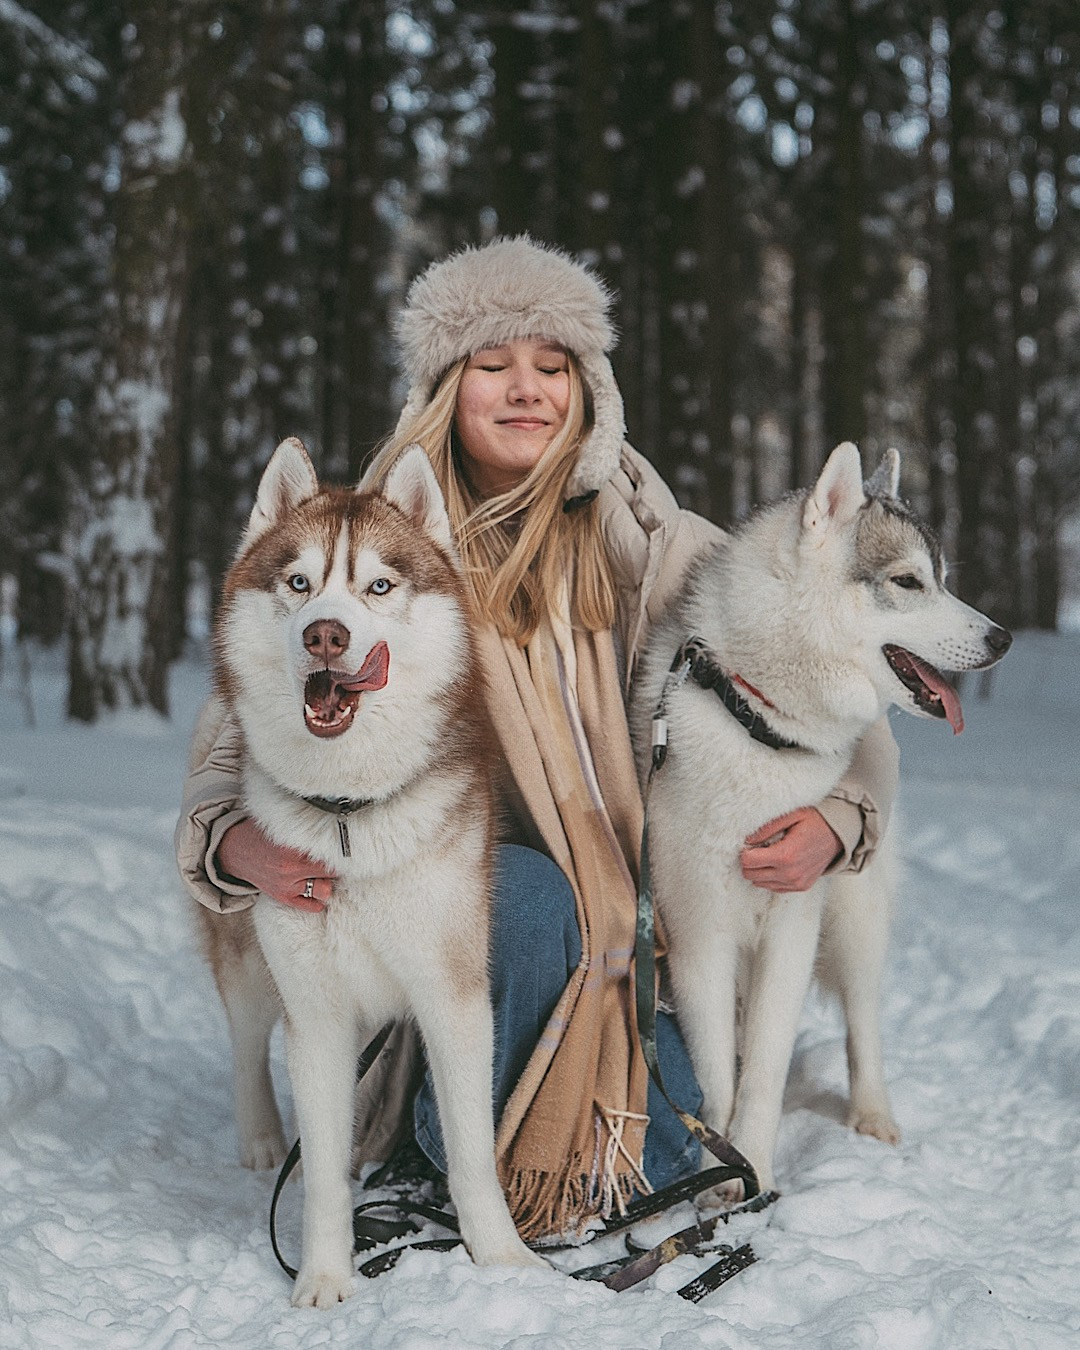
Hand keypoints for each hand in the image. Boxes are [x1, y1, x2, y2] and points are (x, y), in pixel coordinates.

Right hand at [216, 817, 335, 910]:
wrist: (234, 851)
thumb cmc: (261, 833)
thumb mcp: (281, 823)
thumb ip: (304, 824)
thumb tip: (332, 816)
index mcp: (293, 846)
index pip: (330, 851)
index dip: (342, 848)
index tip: (349, 846)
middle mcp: (291, 867)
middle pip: (332, 871)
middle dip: (337, 864)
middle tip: (338, 858)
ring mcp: (288, 885)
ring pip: (325, 890)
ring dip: (329, 881)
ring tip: (325, 872)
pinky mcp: (284, 897)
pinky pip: (313, 906)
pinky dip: (319, 898)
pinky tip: (317, 885)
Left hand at [740, 807, 842, 893]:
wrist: (839, 834)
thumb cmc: (815, 821)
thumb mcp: (791, 815)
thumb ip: (767, 827)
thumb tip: (747, 839)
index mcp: (785, 855)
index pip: (747, 862)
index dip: (745, 851)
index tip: (751, 843)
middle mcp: (790, 874)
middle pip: (750, 875)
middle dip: (750, 861)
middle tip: (759, 848)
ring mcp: (796, 883)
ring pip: (760, 883)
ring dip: (760, 870)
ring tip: (771, 854)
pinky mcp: (801, 887)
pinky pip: (774, 888)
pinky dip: (771, 877)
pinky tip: (779, 862)